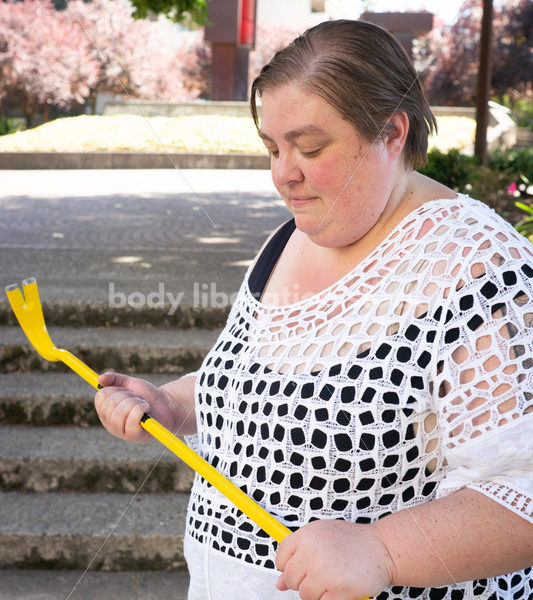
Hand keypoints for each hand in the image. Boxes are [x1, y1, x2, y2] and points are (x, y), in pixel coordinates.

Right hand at [95, 372, 176, 442]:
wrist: (166, 405)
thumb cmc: (146, 395)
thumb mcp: (129, 383)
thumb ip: (114, 379)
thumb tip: (100, 379)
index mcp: (106, 411)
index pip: (100, 396)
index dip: (115, 389)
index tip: (126, 391)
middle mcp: (110, 423)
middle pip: (110, 404)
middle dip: (127, 396)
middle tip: (137, 398)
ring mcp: (121, 432)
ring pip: (120, 412)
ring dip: (135, 403)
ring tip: (143, 404)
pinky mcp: (134, 436)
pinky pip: (131, 420)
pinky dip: (141, 409)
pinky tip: (146, 409)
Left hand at [275, 519, 395, 599]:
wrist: (381, 547)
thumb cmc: (352, 541)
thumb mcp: (321, 537)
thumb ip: (298, 555)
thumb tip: (279, 583)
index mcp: (305, 536)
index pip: (281, 559)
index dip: (288, 567)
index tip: (301, 568)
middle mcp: (312, 553)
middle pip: (291, 579)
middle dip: (305, 580)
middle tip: (322, 573)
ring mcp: (324, 572)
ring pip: (305, 594)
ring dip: (318, 592)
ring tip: (332, 579)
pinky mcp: (338, 590)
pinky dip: (330, 599)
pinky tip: (339, 587)